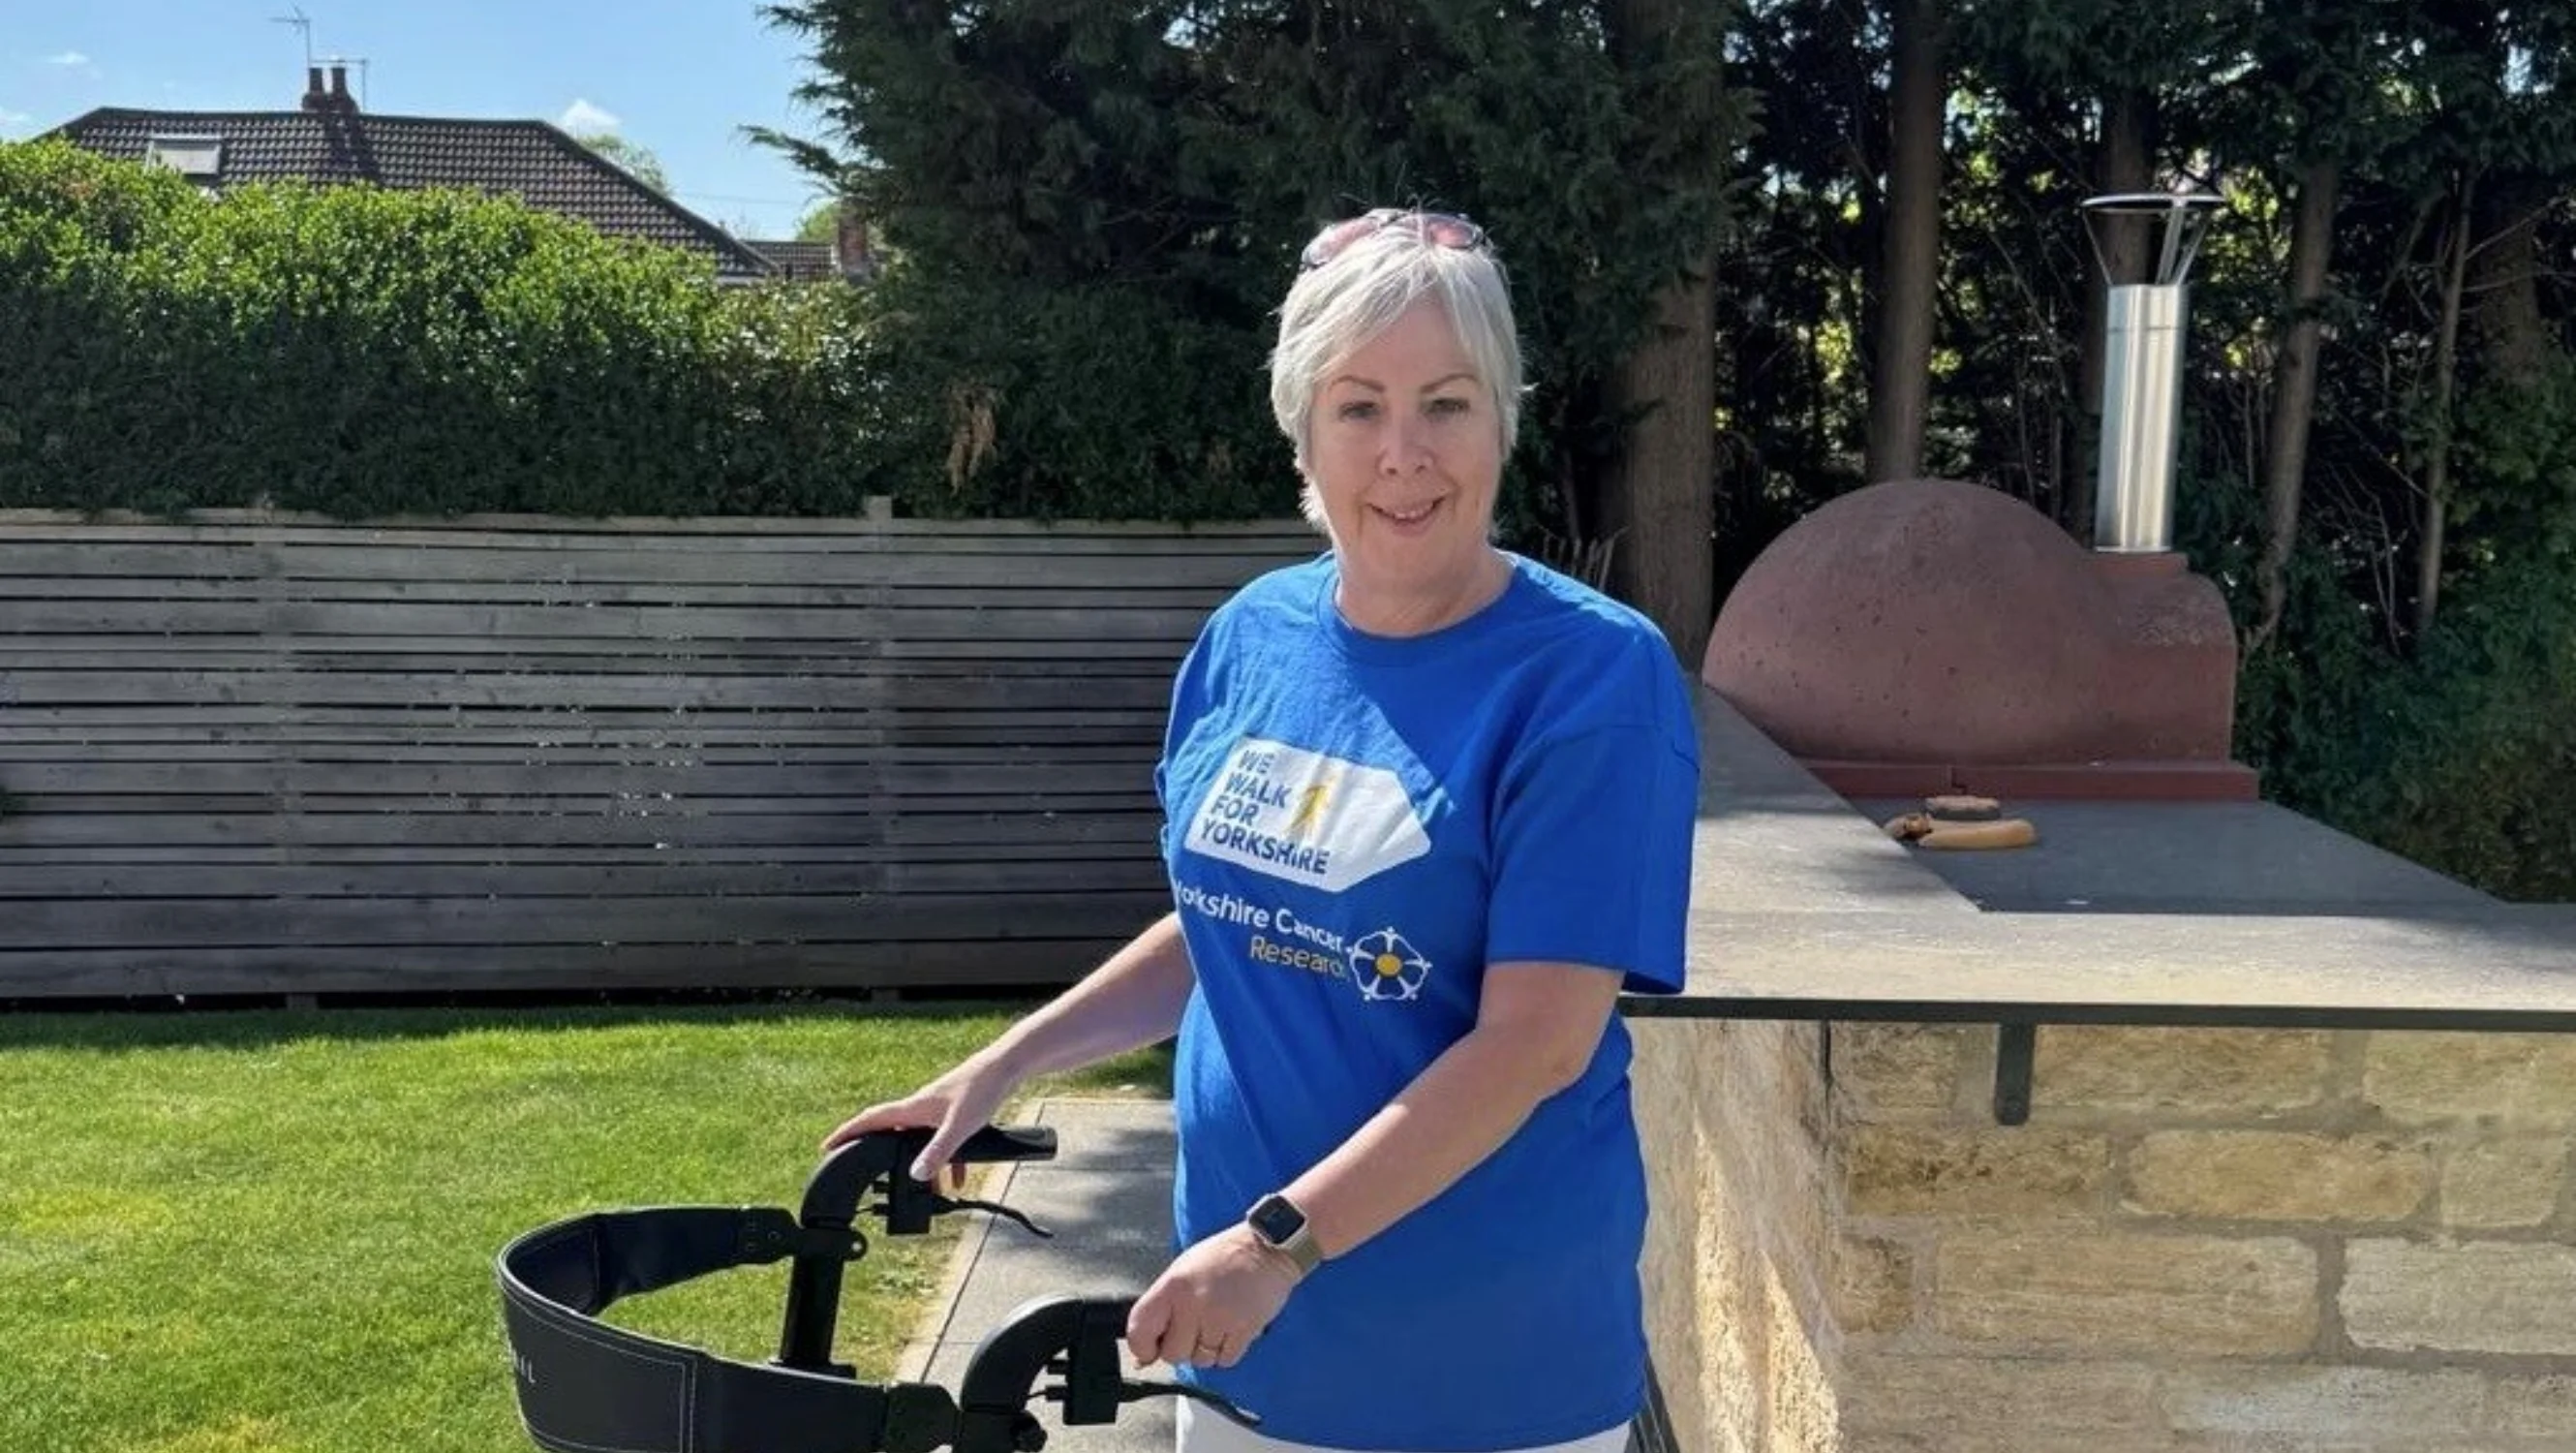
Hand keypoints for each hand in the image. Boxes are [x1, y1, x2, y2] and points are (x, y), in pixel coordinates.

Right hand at [822, 1053, 1018, 1185]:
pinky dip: (945, 1160)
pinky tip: (957, 1179)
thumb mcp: (958, 1127)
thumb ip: (938, 1153)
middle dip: (879, 1153)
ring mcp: (936, 1109)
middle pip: (890, 1132)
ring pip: (918, 1141)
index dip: (847, 1132)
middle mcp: (919, 1107)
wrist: (1006, 1067)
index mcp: (913, 1108)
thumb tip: (916, 1174)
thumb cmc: (981, 1089)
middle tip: (867, 1172)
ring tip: (923, 1190)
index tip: (827, 1145)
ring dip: (918, 1164)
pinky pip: (941, 1141)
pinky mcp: (953, 1112)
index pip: (870, 1120)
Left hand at [1125, 1225, 1301, 1370]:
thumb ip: (1162, 1310)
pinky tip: (1233, 1328)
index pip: (1139, 1330)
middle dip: (1183, 1347)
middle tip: (1197, 1326)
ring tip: (1218, 1322)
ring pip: (1202, 1360)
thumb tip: (1143, 1358)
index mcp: (1172, 1285)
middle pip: (1173, 1354)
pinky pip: (1226, 1360)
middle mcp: (1193, 1302)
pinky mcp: (1245, 1329)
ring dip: (1208, 1350)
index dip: (1142, 1348)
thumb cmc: (1221, 1259)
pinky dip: (1228, 1351)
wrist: (1267, 1246)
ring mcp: (1220, 1317)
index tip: (1151, 1350)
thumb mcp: (1183, 1271)